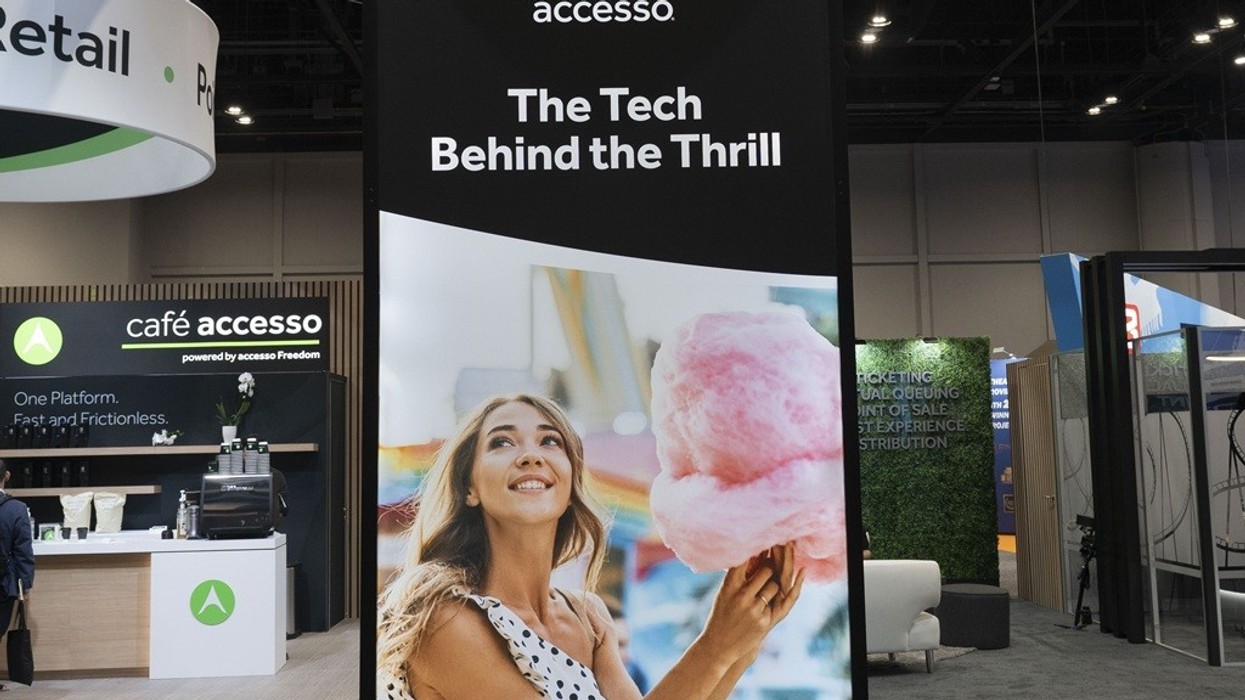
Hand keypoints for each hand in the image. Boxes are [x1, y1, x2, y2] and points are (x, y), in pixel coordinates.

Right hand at [699, 542, 804, 663]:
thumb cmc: (722, 612)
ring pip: (776, 584)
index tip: (763, 537)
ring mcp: (755, 609)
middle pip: (766, 570)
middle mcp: (742, 596)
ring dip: (775, 582)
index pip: (745, 559)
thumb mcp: (725, 592)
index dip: (756, 547)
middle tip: (774, 558)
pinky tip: (801, 571)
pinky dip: (790, 587)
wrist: (720, 644)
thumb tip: (758, 553)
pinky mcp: (766, 620)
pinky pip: (783, 599)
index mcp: (729, 585)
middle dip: (771, 565)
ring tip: (769, 582)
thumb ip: (740, 574)